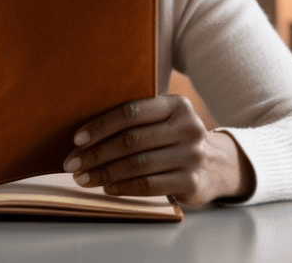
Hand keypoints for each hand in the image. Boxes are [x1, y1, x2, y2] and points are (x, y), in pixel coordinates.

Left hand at [62, 95, 254, 206]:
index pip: (131, 112)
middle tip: (72, 164)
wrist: (219, 165)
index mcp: (176, 105)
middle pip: (131, 140)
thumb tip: (84, 135)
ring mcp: (192, 155)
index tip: (77, 139)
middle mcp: (187, 127)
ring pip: (138, 164)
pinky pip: (149, 185)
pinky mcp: (192, 181)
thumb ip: (137, 120)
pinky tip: (108, 187)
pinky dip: (124, 186)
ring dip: (105, 173)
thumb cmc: (175, 140)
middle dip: (96, 153)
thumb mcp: (165, 120)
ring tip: (84, 178)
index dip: (100, 125)